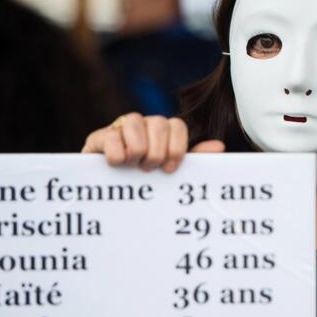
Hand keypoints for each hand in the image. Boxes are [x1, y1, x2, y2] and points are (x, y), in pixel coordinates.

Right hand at [81, 112, 224, 172]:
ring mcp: (119, 128)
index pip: (177, 125)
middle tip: (149, 169)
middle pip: (158, 122)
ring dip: (137, 150)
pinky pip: (110, 136)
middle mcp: (143, 124)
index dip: (177, 147)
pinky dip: (117, 154)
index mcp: (162, 131)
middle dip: (157, 152)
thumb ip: (195, 159)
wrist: (108, 194)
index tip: (170, 169)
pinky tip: (116, 165)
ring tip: (133, 166)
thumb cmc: (145, 182)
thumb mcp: (170, 172)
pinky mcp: (97, 138)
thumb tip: (219, 146)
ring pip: (133, 121)